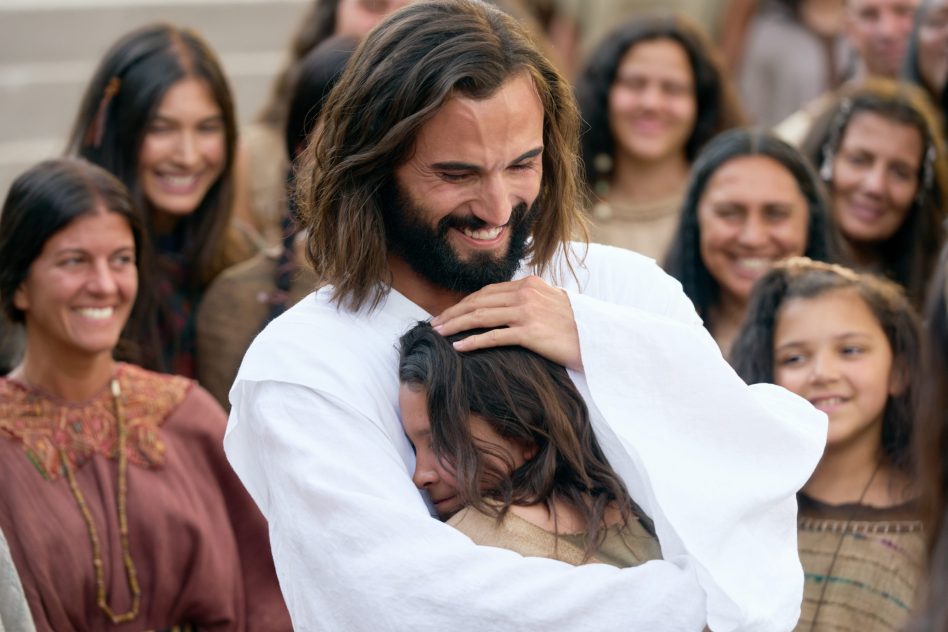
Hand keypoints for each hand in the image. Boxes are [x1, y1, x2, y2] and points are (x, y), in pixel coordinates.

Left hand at [429, 276, 582, 370]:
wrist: (600, 340)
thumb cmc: (577, 327)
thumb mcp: (552, 303)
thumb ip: (530, 300)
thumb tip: (507, 307)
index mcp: (529, 284)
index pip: (487, 291)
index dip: (464, 302)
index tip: (449, 313)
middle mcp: (525, 293)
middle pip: (478, 301)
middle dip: (453, 312)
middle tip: (434, 324)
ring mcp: (527, 312)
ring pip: (480, 316)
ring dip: (455, 325)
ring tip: (439, 333)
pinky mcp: (529, 332)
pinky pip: (493, 336)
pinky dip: (472, 341)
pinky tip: (458, 347)